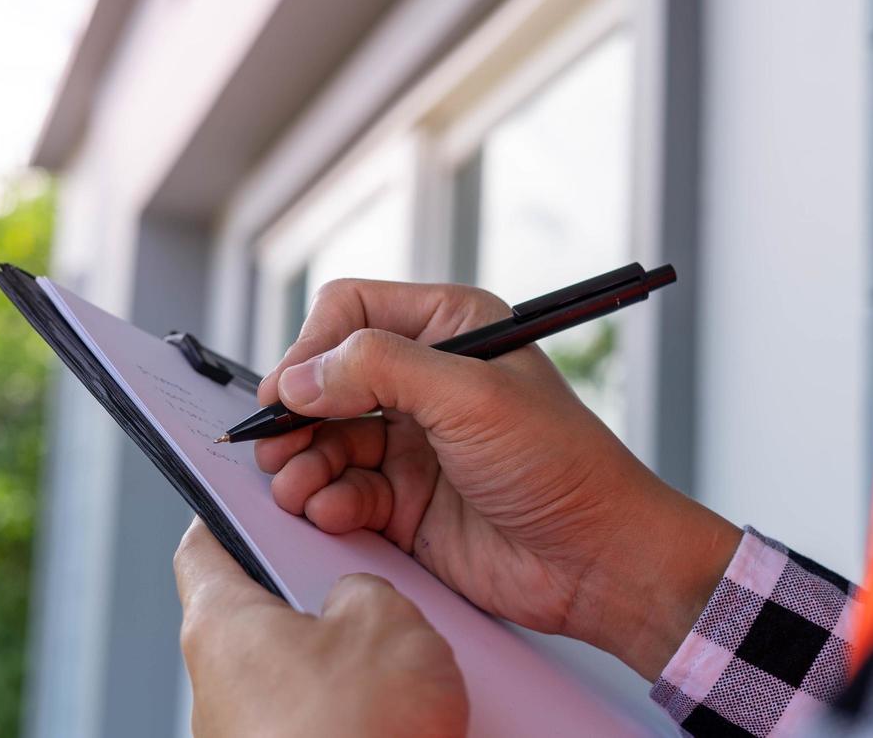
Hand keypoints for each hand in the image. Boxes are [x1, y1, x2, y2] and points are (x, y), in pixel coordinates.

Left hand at [174, 518, 467, 737]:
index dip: (231, 513)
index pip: (202, 547)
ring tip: (403, 659)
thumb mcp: (385, 618)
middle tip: (366, 581)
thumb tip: (356, 602)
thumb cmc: (356, 731)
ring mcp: (243, 736)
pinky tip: (401, 714)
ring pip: (295, 672)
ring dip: (345, 661)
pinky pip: (317, 720)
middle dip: (317, 596)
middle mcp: (216, 684)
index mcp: (221, 624)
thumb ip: (364, 588)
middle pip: (259, 613)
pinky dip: (354, 710)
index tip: (254, 497)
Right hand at [253, 279, 739, 678]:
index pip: (352, 312)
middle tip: (274, 444)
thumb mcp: (471, 396)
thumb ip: (380, 370)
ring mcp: (413, 443)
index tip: (289, 391)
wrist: (598, 560)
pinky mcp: (404, 502)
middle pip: (325, 379)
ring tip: (298, 487)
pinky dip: (325, 501)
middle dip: (296, 412)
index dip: (312, 348)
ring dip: (301, 463)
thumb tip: (300, 377)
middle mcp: (426, 380)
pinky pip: (341, 491)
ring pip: (324, 439)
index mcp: (450, 328)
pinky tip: (332, 513)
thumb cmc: (560, 463)